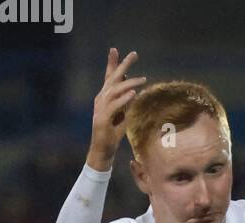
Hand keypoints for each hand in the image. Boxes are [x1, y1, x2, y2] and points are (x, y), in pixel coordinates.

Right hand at [88, 48, 145, 169]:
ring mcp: (101, 108)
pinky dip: (124, 99)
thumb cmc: (112, 133)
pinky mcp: (103, 119)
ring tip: (143, 78)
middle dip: (122, 65)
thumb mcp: (121, 115)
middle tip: (134, 54)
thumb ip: (124, 103)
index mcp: (105, 98)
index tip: (116, 50)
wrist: (102, 150)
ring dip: (129, 83)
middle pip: (112, 79)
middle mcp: (101, 99)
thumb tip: (132, 91)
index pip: (109, 77)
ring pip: (115, 91)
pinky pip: (115, 106)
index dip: (112, 64)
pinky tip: (133, 94)